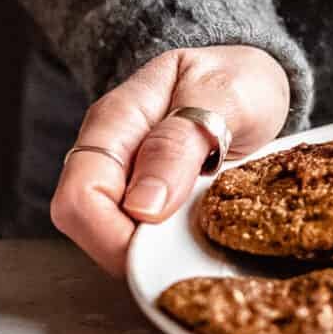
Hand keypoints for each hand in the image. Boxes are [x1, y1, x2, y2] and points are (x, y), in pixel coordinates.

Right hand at [50, 45, 290, 276]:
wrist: (253, 80)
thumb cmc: (236, 81)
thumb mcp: (222, 96)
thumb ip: (179, 142)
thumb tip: (142, 208)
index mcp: (114, 123)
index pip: (79, 198)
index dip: (113, 237)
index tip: (166, 247)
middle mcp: (110, 158)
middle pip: (86, 227)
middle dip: (134, 251)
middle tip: (193, 245)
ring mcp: (127, 184)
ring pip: (111, 242)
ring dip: (156, 253)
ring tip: (204, 237)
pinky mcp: (149, 207)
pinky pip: (143, 243)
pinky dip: (171, 250)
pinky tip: (201, 239)